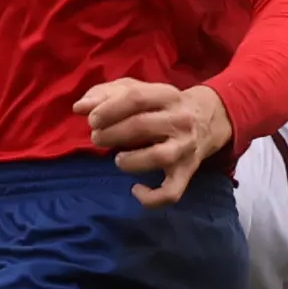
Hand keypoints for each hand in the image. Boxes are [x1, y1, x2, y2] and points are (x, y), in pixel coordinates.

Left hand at [76, 78, 232, 205]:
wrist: (208, 120)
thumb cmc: (161, 105)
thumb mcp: (138, 91)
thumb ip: (105, 94)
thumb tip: (79, 108)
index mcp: (167, 95)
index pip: (135, 98)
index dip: (108, 109)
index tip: (92, 120)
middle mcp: (180, 121)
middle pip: (141, 126)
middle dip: (111, 134)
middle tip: (97, 138)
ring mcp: (185, 148)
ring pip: (157, 157)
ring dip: (129, 161)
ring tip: (117, 159)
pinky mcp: (186, 172)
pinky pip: (171, 192)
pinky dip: (151, 198)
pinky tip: (136, 189)